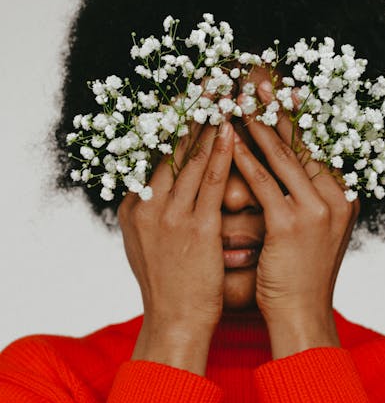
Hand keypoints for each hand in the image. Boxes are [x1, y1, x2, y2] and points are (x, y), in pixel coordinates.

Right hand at [118, 118, 233, 373]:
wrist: (175, 323)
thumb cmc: (170, 286)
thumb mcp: (149, 244)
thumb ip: (154, 213)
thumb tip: (161, 189)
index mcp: (134, 207)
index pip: (153, 154)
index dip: (173, 121)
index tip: (188, 95)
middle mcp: (146, 206)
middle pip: (168, 147)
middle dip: (190, 110)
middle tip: (207, 79)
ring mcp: (169, 217)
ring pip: (190, 158)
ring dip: (209, 122)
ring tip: (223, 93)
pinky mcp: (195, 230)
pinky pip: (212, 183)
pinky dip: (222, 154)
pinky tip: (233, 131)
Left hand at [232, 79, 359, 342]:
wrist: (302, 316)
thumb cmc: (300, 276)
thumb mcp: (311, 231)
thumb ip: (305, 199)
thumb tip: (287, 171)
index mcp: (343, 195)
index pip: (318, 144)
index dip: (295, 114)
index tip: (277, 87)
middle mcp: (337, 197)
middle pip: (304, 141)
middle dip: (277, 108)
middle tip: (255, 78)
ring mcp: (317, 210)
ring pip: (283, 156)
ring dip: (257, 124)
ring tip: (236, 97)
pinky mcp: (292, 225)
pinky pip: (263, 183)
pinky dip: (244, 159)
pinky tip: (226, 140)